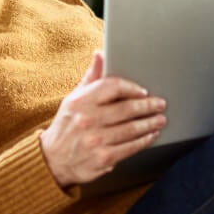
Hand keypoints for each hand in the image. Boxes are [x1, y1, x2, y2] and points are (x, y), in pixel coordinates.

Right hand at [39, 51, 166, 187]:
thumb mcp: (73, 99)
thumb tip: (100, 54)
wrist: (53, 159)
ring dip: (150, 123)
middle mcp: (88, 120)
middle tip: (160, 104)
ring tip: (160, 119)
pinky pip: (130, 147)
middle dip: (148, 106)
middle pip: (127, 109)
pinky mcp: (103, 158)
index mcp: (81, 101)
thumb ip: (91, 77)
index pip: (113, 86)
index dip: (132, 88)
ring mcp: (95, 140)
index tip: (143, 91)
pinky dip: (144, 141)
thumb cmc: (67, 125)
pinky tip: (151, 135)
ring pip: (132, 129)